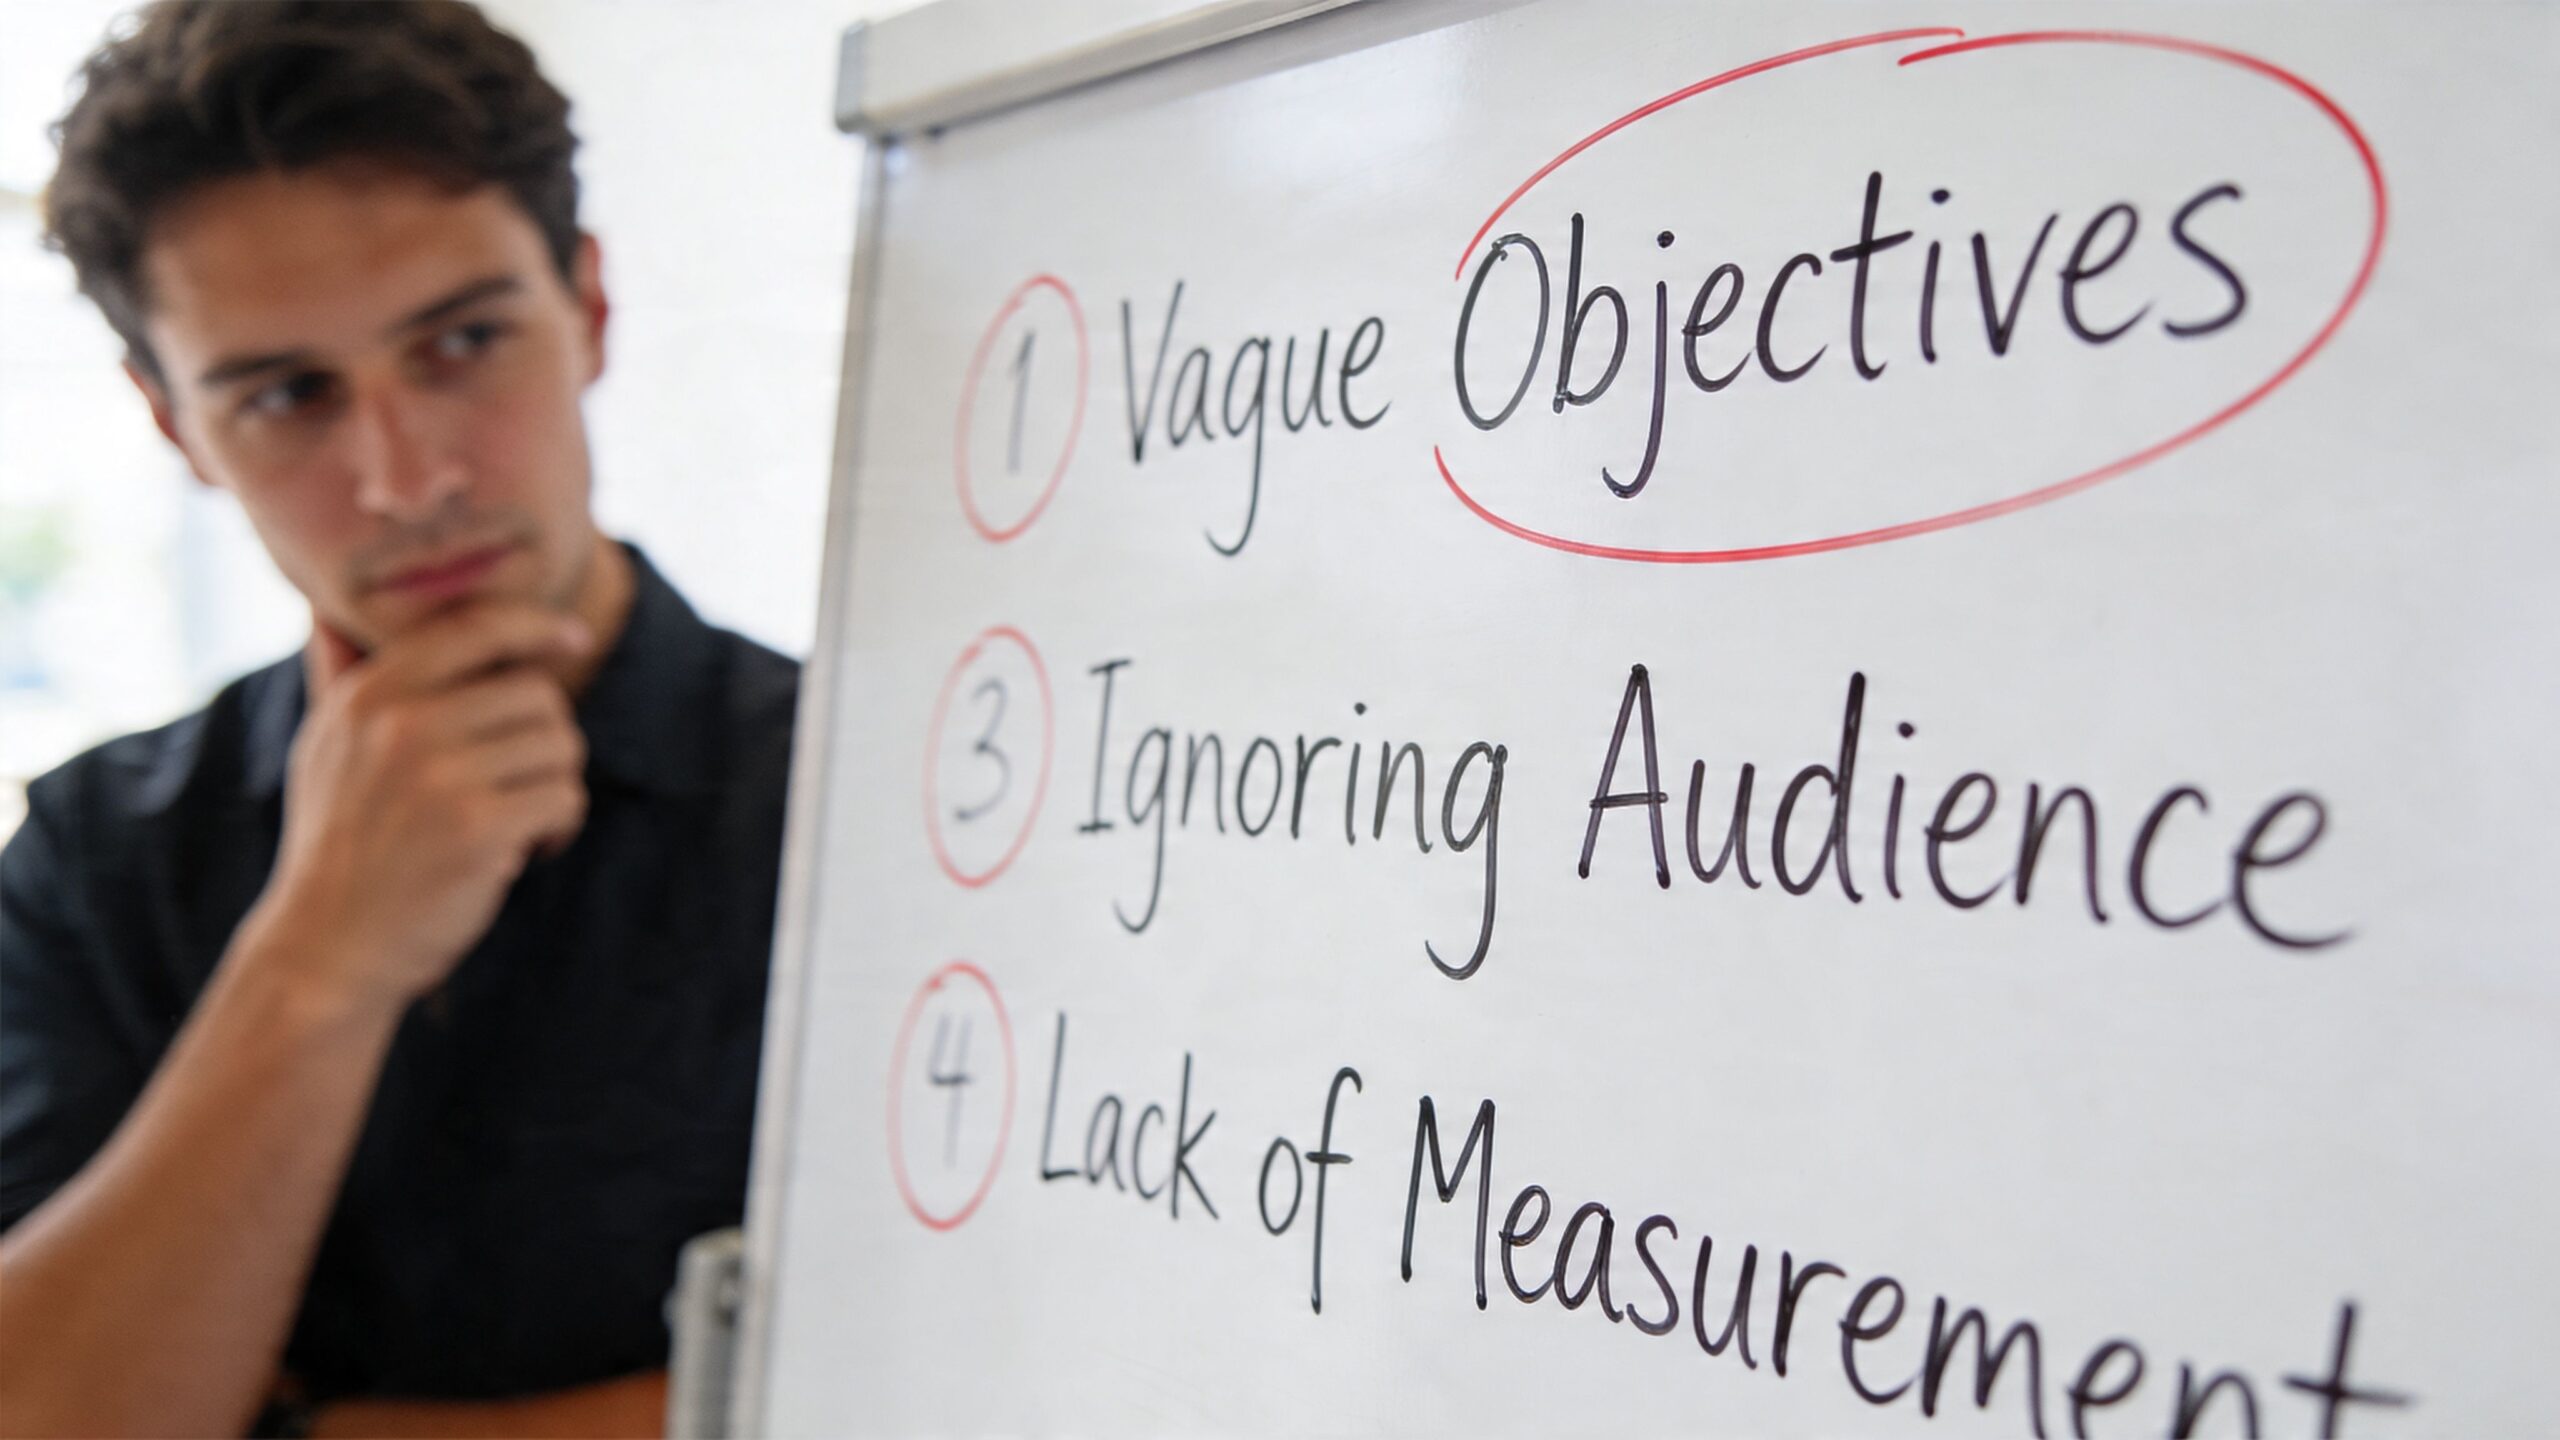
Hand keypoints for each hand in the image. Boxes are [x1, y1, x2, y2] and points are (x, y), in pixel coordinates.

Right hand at [238, 601, 593, 1012]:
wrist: (329, 946)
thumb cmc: (340, 842)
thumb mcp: (323, 747)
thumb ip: (337, 676)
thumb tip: (325, 610)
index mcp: (370, 694)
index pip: (476, 625)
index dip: (536, 624)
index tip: (572, 636)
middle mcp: (403, 723)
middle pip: (537, 692)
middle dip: (547, 737)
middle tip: (524, 780)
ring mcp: (440, 775)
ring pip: (559, 743)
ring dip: (557, 784)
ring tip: (523, 818)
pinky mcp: (478, 827)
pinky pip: (565, 795)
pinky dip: (562, 825)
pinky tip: (532, 848)